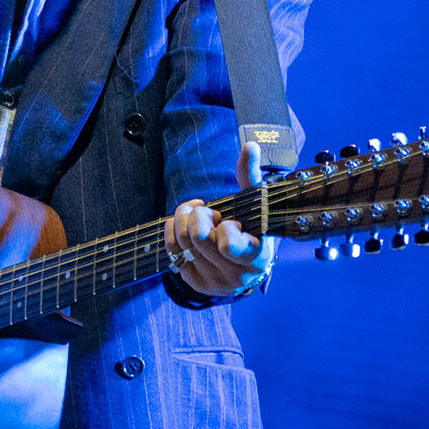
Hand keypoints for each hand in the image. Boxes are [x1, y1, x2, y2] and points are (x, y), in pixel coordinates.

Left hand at [165, 141, 277, 297]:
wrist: (245, 263)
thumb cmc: (251, 227)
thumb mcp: (255, 205)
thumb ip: (251, 176)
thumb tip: (250, 145)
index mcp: (257, 256)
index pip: (230, 244)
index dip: (224, 227)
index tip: (230, 221)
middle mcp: (236, 275)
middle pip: (199, 236)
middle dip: (199, 215)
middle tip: (208, 211)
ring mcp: (214, 282)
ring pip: (183, 241)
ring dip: (185, 217)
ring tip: (197, 212)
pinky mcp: (195, 282)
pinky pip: (171, 249)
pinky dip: (173, 229)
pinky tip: (185, 223)